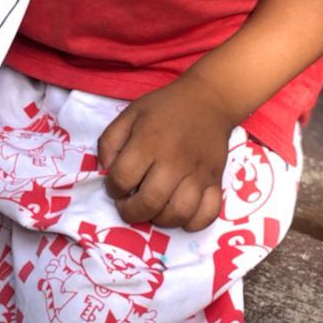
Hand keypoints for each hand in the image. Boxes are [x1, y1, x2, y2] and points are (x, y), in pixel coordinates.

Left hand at [97, 71, 234, 230]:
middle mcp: (174, 160)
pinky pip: (207, 215)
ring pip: (178, 214)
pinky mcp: (216, 181)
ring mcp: (197, 173)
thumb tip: (106, 171)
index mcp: (148, 142)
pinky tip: (181, 213)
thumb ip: (110, 141)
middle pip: (149, 202)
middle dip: (131, 212)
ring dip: (160, 220)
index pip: (122, 178)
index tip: (115, 187)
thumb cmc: (165, 108)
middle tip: (129, 205)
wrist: (208, 100)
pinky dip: (193, 223)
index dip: (112, 189)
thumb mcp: (130, 114)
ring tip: (154, 209)